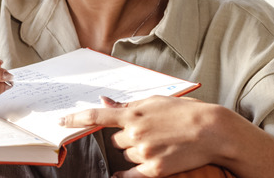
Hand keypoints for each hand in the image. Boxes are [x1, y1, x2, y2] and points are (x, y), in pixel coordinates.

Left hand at [61, 95, 231, 177]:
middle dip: (127, 138)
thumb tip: (104, 102)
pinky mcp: (154, 170)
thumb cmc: (185, 113)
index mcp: (133, 113)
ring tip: (160, 144)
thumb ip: (128, 105)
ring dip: (136, 152)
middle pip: (117, 141)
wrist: (212, 131)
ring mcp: (144, 152)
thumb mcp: (156, 101)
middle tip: (148, 134)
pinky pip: (131, 174)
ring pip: (126, 156)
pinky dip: (127, 173)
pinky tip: (127, 172)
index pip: (97, 116)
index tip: (61, 121)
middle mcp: (135, 133)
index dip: (76, 119)